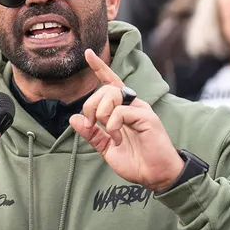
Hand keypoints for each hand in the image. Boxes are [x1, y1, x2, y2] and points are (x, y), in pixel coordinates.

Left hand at [69, 49, 183, 192]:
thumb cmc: (136, 162)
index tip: (88, 53)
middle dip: (90, 105)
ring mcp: (141, 109)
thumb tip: (74, 118)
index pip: (110, 83)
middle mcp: (133, 105)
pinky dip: (113, 126)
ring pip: (112, 95)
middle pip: (105, 89)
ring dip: (102, 114)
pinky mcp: (146, 117)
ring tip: (110, 134)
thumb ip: (92, 133)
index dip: (99, 67)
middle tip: (91, 124)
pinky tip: (118, 138)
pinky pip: (121, 111)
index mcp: (124, 109)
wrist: (155, 176)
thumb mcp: (107, 148)